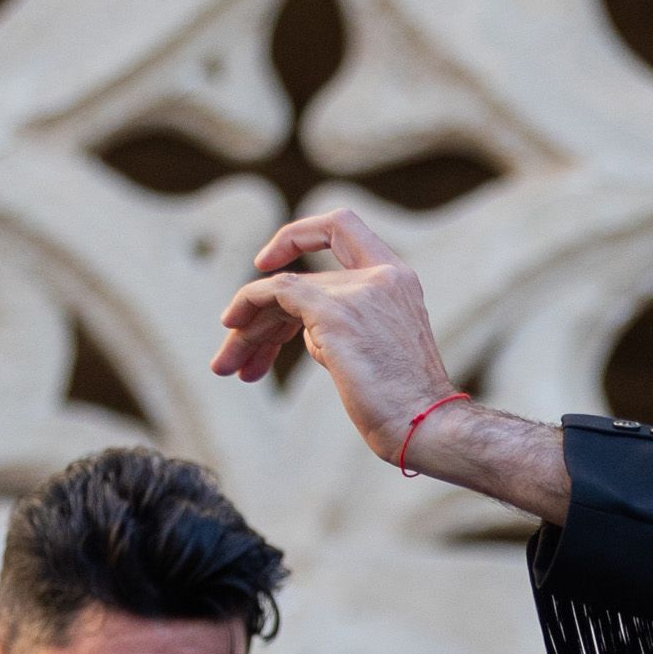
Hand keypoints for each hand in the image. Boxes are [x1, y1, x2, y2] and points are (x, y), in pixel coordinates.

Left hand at [210, 212, 459, 458]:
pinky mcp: (335, 312)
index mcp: (398, 280)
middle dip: (261, 316)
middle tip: (233, 356)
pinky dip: (247, 306)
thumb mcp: (379, 351)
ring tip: (225, 366)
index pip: (343, 228)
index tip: (267, 262)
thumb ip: (342, 327)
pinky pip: (275, 292)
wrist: (427, 425)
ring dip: (248, 328)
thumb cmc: (408, 407)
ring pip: (283, 290)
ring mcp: (358, 291)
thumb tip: (298, 331)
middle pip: (302, 279)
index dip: (298, 235)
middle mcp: (382, 275)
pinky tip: (232, 331)